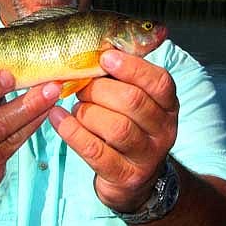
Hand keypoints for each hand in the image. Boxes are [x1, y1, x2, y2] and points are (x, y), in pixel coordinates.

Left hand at [49, 50, 178, 212]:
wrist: (135, 180)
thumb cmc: (129, 126)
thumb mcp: (137, 102)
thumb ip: (126, 77)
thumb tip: (99, 45)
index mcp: (169, 106)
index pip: (159, 82)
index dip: (132, 67)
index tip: (105, 57)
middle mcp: (164, 130)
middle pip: (133, 101)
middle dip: (100, 89)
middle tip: (81, 85)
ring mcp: (146, 156)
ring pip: (116, 127)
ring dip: (87, 111)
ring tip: (75, 105)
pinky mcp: (125, 176)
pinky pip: (95, 151)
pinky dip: (71, 131)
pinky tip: (57, 117)